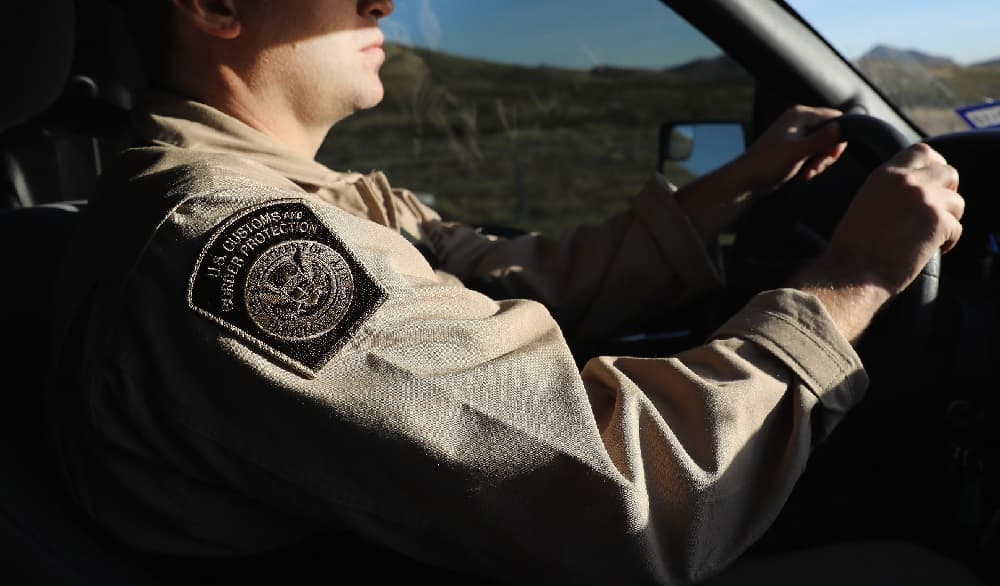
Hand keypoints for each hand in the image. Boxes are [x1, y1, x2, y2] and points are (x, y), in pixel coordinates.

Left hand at [737, 105, 846, 193]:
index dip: (839, 138)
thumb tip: (840, 127)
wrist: (746, 179)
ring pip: (823, 145)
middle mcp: (799, 120)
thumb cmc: (767, 164)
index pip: (836, 118)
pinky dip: (813, 164)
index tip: (830, 156)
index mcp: (800, 114)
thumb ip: (819, 140)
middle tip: (817, 166)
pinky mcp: (794, 147)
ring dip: (821, 161)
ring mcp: (797, 134)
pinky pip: (814, 153)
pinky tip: (806, 174)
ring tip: (809, 172)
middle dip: (828, 153)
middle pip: (831, 133)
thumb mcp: (796, 152)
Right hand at [791, 143, 963, 341]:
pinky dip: (947, 242)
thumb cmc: (854, 247)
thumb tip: (917, 190)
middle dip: (947, 193)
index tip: (931, 185)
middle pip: (949, 173)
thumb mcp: (866, 203)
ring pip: (957, 202)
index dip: (934, 167)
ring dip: (948, 219)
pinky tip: (929, 251)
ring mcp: (924, 199)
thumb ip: (891, 189)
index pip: (923, 152)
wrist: (852, 272)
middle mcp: (906, 181)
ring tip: (929, 236)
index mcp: (884, 174)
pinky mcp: (937, 222)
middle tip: (935, 213)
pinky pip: (957, 228)